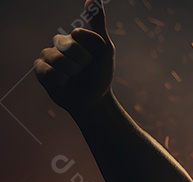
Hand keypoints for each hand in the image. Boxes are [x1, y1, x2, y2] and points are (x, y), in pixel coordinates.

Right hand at [34, 0, 114, 114]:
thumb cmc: (101, 73)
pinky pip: (48, 71)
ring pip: (57, 59)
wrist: (94, 99)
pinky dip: (62, 80)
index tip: (96, 57)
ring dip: (73, 72)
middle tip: (85, 68)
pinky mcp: (40, 70)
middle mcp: (59, 42)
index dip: (91, 49)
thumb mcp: (105, 48)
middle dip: (82, 61)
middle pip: (67, 45)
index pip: (79, 34)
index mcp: (75, 36)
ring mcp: (48, 55)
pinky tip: (65, 82)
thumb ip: (97, 23)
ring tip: (76, 76)